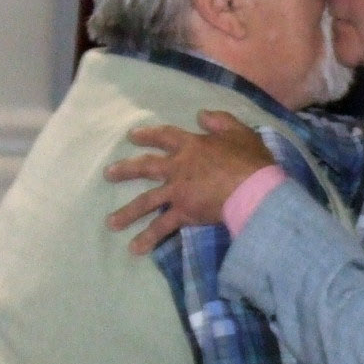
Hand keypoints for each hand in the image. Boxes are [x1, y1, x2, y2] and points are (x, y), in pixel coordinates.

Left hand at [105, 110, 274, 254]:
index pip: (165, 136)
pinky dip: (148, 238)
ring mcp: (178, 191)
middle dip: (125, 170)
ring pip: (147, 201)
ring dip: (127, 212)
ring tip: (111, 223)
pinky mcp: (184, 213)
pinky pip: (162, 227)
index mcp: (191, 145)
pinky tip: (134, 249)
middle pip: (145, 167)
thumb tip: (201, 115)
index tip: (132, 136)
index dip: (148, 135)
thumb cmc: (251, 161)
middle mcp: (178, 167)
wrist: (254, 189)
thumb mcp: (239, 132)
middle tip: (108, 175)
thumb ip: (220, 121)